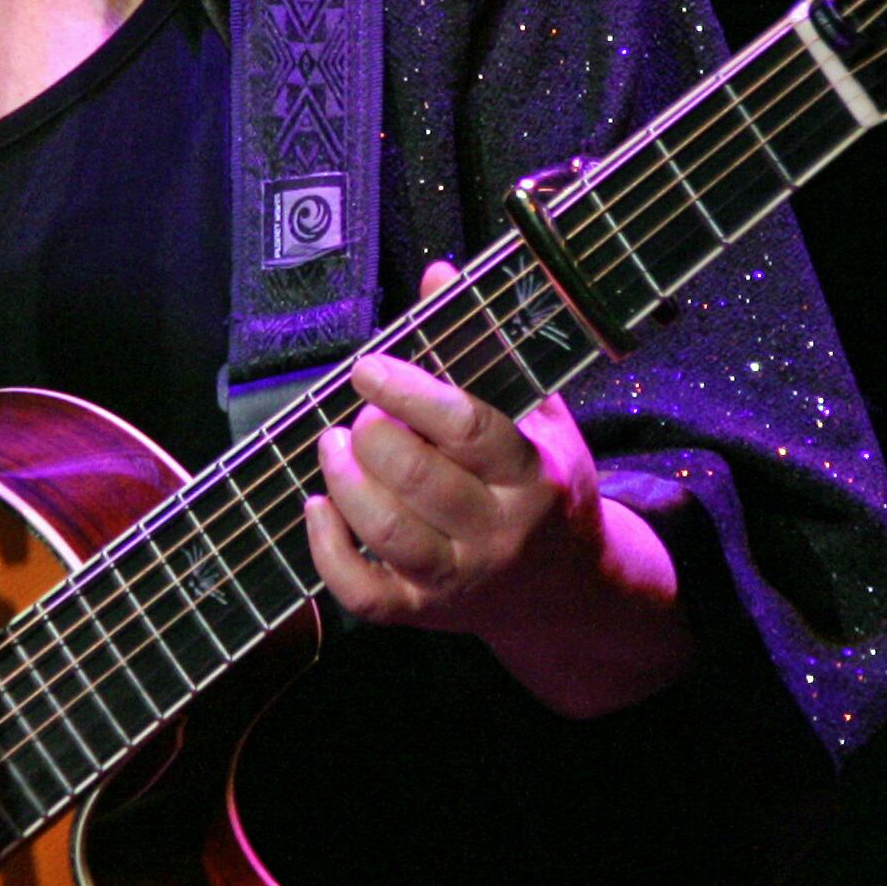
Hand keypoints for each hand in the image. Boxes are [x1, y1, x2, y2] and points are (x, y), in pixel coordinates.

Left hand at [304, 259, 698, 717]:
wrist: (569, 592)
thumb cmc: (547, 486)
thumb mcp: (539, 415)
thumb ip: (487, 345)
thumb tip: (436, 273)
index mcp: (532, 475)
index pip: (467, 428)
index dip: (409, 392)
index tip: (368, 366)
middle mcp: (498, 532)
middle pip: (420, 481)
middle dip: (374, 437)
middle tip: (363, 415)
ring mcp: (459, 577)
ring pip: (387, 533)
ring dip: (345, 482)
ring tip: (332, 445)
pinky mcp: (423, 612)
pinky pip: (363, 593)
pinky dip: (327, 551)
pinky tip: (317, 506)